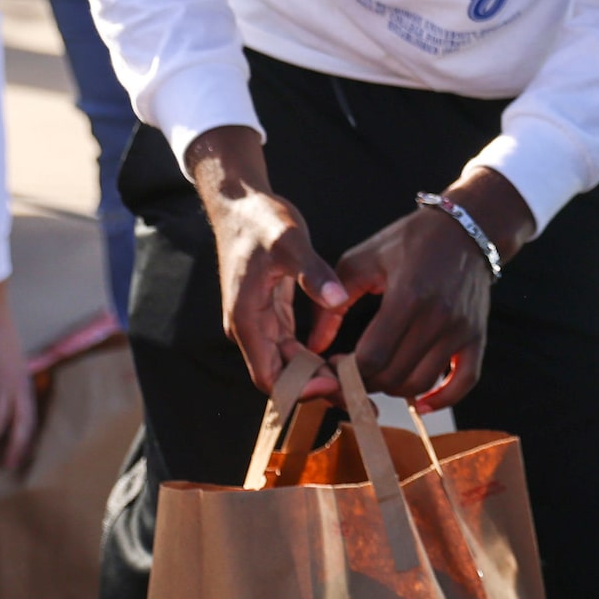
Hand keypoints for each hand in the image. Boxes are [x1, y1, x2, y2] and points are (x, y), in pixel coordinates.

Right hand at [0, 282, 35, 469]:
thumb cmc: (1, 345)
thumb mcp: (15, 369)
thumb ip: (12, 388)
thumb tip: (2, 408)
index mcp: (25, 387)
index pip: (31, 419)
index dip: (27, 441)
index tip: (21, 459)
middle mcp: (18, 386)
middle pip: (22, 423)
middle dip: (15, 447)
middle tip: (5, 467)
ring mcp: (1, 381)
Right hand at [186, 127, 350, 398]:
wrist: (241, 203)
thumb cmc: (260, 220)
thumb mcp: (288, 241)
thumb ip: (312, 271)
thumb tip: (337, 299)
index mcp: (247, 319)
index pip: (270, 375)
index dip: (301, 388)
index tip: (336, 386)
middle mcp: (250, 327)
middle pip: (281, 376)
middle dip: (316, 388)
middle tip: (358, 395)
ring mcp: (261, 322)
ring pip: (288, 364)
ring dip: (317, 377)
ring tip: (356, 385)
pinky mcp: (272, 313)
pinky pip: (292, 347)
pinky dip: (314, 358)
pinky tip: (342, 363)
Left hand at [329, 166, 533, 410]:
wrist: (465, 230)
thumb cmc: (407, 242)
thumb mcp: (360, 261)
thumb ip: (331, 304)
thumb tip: (313, 347)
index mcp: (408, 295)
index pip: (372, 357)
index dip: (346, 369)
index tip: (334, 362)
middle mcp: (439, 317)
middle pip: (394, 376)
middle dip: (364, 381)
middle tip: (351, 371)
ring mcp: (461, 330)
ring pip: (421, 384)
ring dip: (393, 389)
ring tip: (378, 375)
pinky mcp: (476, 336)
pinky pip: (464, 382)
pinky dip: (442, 399)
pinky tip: (420, 404)